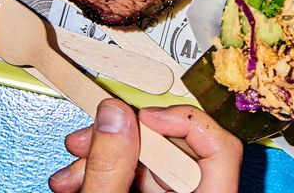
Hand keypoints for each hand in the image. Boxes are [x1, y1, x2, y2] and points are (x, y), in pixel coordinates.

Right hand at [49, 101, 241, 192]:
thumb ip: (108, 167)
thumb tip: (115, 114)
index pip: (220, 148)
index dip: (183, 122)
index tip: (143, 115)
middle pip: (176, 150)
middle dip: (124, 137)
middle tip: (89, 134)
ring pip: (149, 164)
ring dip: (105, 155)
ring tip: (73, 165)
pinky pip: (137, 179)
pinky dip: (106, 172)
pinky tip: (77, 179)